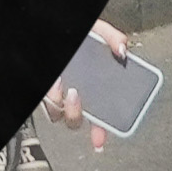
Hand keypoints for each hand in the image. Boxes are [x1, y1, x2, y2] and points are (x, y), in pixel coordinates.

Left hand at [54, 24, 140, 150]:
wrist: (59, 28)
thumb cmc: (80, 35)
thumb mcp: (98, 32)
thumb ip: (113, 37)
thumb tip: (123, 51)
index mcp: (95, 89)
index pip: (101, 118)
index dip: (101, 132)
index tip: (99, 142)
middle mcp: (77, 95)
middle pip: (76, 120)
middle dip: (75, 114)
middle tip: (77, 96)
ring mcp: (59, 95)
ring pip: (58, 114)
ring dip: (61, 105)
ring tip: (65, 87)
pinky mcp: (48, 93)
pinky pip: (48, 103)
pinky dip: (52, 96)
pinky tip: (58, 82)